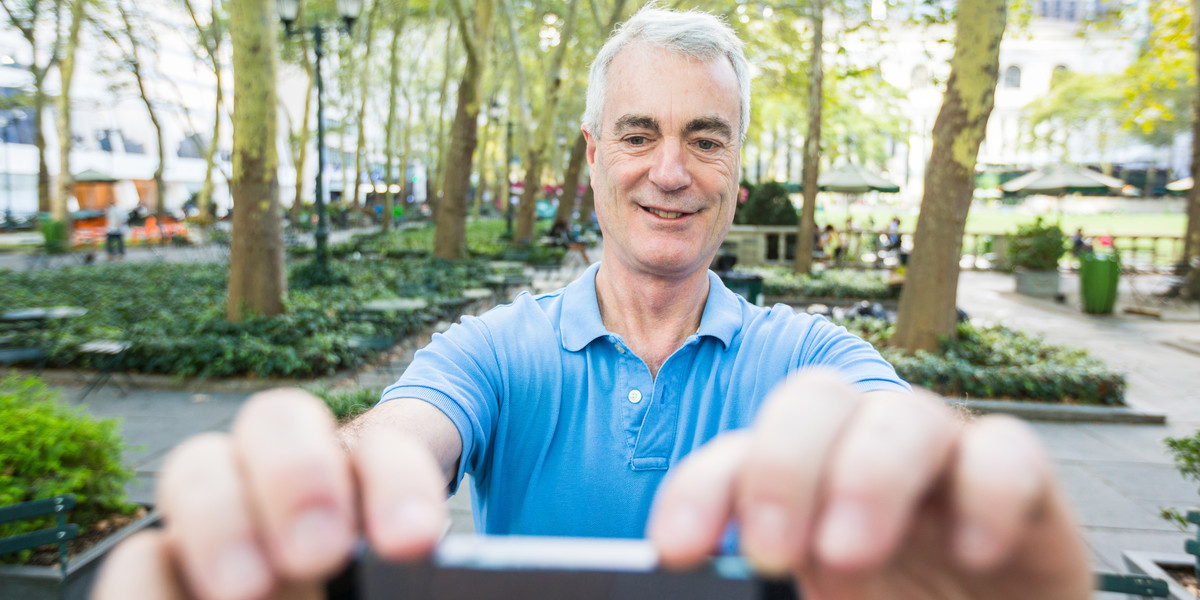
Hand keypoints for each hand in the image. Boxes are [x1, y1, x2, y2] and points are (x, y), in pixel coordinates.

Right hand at [93, 389, 452, 599]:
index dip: (397, 481)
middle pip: (277, 418)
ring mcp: (214, 526)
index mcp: (360, 492)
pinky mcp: (161, 574)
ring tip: (248, 592)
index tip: (413, 541)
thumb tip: (417, 564)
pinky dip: (148, 587)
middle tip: (321, 553)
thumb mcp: (397, 584)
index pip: (381, 451)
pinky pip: (139, 560)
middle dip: (296, 472)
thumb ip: (405, 567)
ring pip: (197, 467)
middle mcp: (284, 493)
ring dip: (220, 520)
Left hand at [647, 370, 1091, 599]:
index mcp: (803, 482)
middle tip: (771, 550)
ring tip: (849, 554)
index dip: (701, 491)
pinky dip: (987, 491)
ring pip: (904, 413)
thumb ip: (783, 588)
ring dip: (869, 475)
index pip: (736, 459)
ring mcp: (943, 459)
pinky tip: (972, 553)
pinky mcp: (1022, 483)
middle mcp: (864, 450)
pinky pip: (1008, 450)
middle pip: (812, 401)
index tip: (677, 550)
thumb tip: (735, 585)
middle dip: (782, 468)